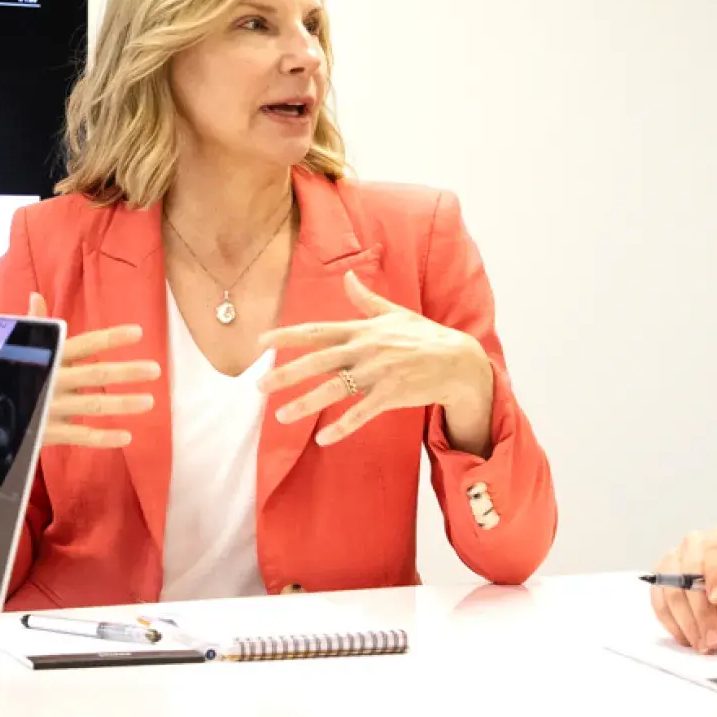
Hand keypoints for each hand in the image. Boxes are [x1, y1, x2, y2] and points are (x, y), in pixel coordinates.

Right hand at [28, 291, 159, 448]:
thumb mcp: (13, 348)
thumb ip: (32, 325)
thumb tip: (36, 295)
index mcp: (46, 357)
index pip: (83, 344)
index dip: (110, 338)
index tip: (138, 332)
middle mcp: (50, 381)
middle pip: (95, 376)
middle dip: (126, 372)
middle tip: (156, 369)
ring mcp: (50, 408)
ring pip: (92, 407)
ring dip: (122, 404)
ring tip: (150, 402)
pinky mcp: (46, 433)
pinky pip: (80, 437)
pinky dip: (103, 438)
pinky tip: (127, 437)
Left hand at [257, 271, 491, 446]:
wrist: (458, 360)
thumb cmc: (425, 336)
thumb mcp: (395, 313)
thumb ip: (366, 300)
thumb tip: (350, 277)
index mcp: (362, 330)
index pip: (317, 331)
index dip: (287, 335)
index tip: (260, 342)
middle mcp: (366, 349)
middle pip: (318, 361)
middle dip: (285, 373)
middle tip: (258, 386)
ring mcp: (378, 372)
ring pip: (335, 389)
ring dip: (306, 403)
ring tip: (281, 416)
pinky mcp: (392, 394)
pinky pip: (362, 413)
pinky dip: (343, 427)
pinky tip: (323, 439)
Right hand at [648, 527, 716, 653]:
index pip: (715, 551)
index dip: (715, 576)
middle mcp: (695, 543)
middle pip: (689, 574)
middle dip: (701, 612)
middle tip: (714, 640)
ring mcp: (672, 560)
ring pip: (672, 591)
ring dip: (687, 623)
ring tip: (704, 645)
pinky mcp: (659, 579)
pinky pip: (659, 603)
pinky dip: (673, 624)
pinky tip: (689, 639)